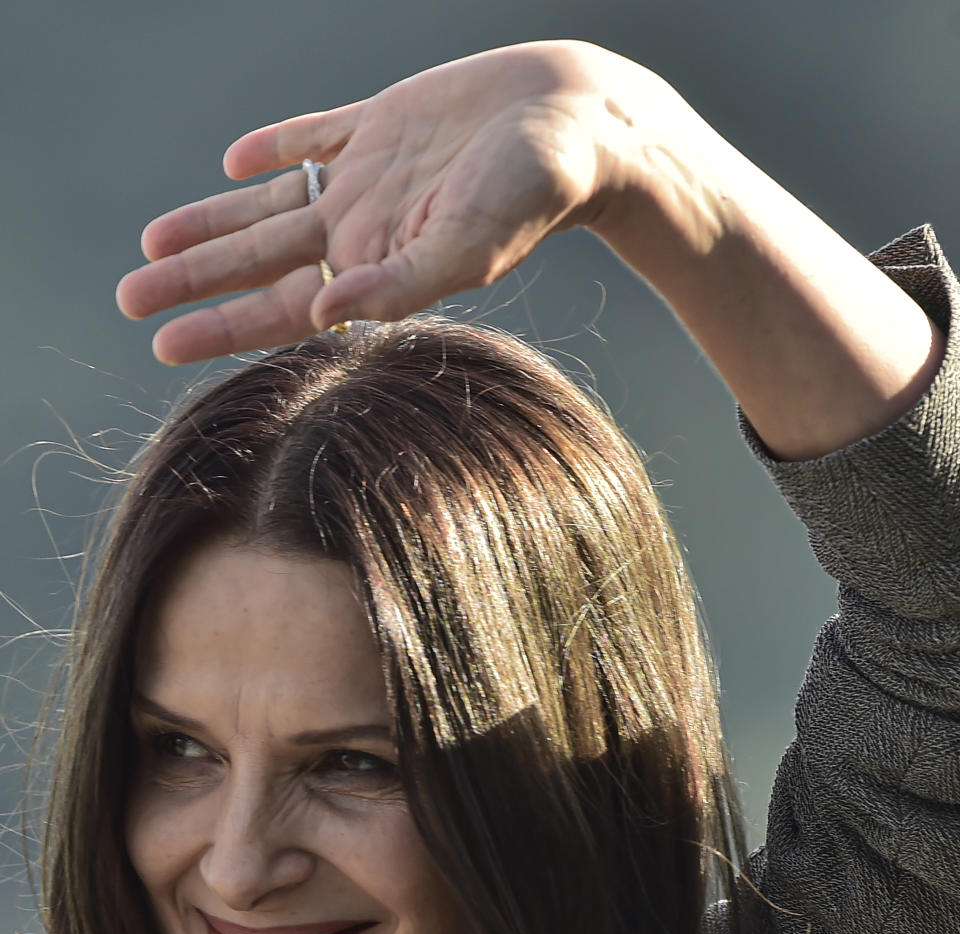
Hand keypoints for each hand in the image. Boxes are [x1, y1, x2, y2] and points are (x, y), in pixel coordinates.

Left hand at [116, 40, 638, 364]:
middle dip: (195, 280)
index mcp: (377, 266)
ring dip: (213, 223)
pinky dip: (274, 146)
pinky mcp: (383, 124)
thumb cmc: (531, 194)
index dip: (221, 326)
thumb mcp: (466, 246)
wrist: (578, 122)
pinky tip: (235, 161)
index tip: (163, 344)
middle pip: (260, 261)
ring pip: (271, 206)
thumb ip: (399, 285)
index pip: (283, 308)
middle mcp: (364, 229)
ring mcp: (369, 178)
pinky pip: (314, 137)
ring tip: (155, 244)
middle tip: (130, 297)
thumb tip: (326, 311)